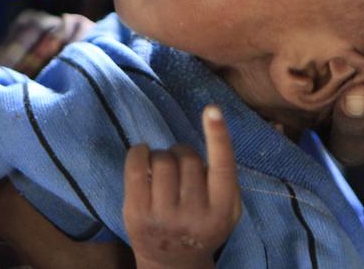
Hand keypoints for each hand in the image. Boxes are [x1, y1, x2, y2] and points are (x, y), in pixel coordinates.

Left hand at [123, 106, 240, 268]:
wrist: (173, 264)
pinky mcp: (136, 213)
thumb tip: (214, 132)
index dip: (218, 135)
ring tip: (163, 169)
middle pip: (186, 158)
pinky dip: (138, 153)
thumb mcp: (227, 210)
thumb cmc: (203, 226)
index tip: (212, 109)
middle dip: (182, 153)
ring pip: (161, 160)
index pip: (222, 166)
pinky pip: (135, 167)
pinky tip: (142, 153)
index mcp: (222, 210)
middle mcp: (194, 213)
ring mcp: (163, 215)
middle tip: (181, 166)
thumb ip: (224, 179)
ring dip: (161, 156)